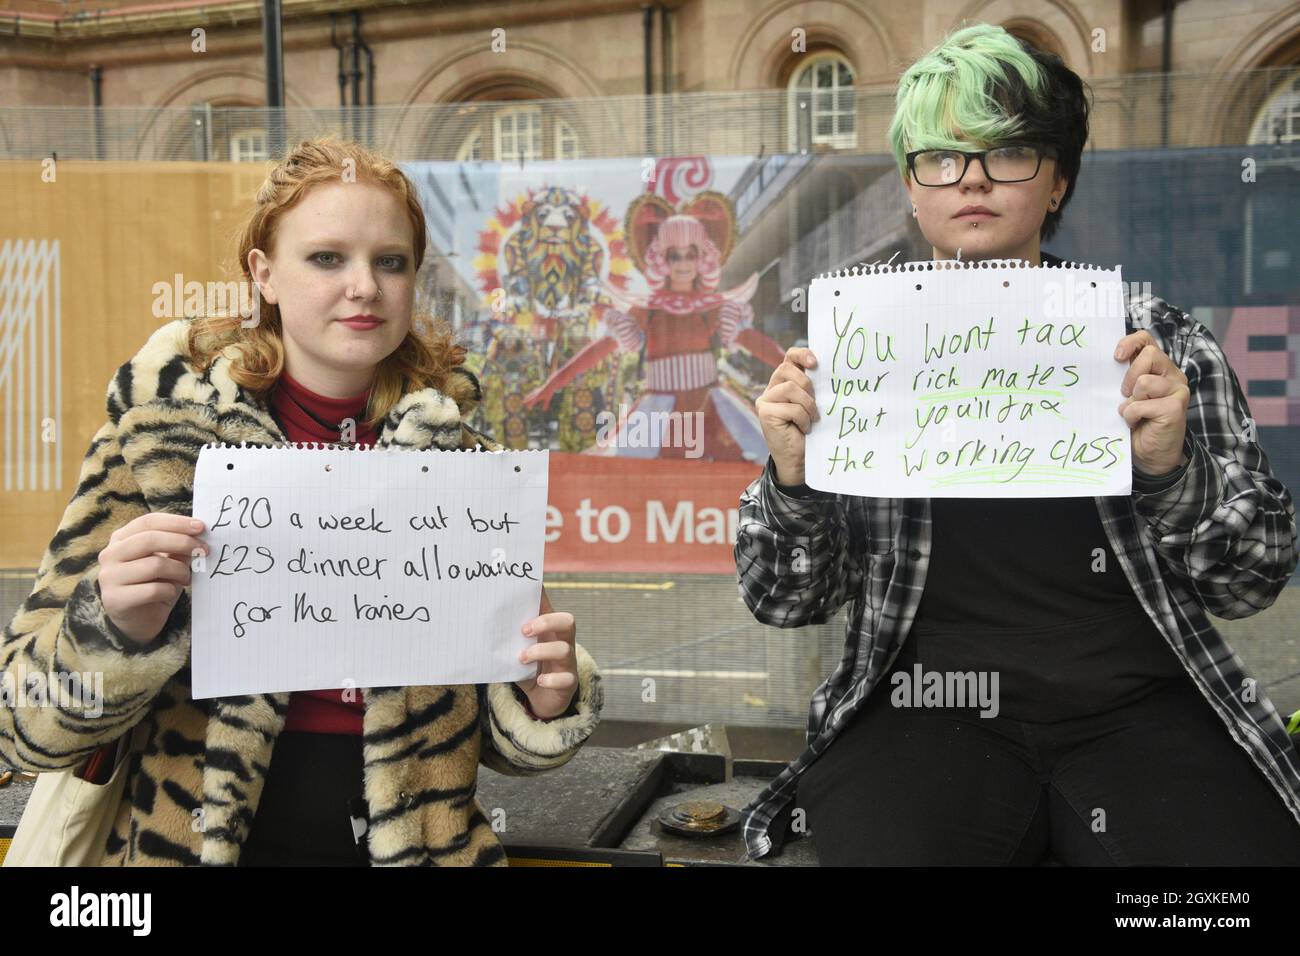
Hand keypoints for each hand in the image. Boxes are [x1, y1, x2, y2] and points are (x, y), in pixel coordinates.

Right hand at [98, 513, 208, 644]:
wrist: (138, 621)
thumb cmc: (154, 585)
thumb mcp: (167, 562)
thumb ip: (177, 548)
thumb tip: (198, 535)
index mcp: (121, 539)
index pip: (148, 522)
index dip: (177, 523)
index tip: (201, 527)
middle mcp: (110, 555)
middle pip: (150, 539)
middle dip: (183, 542)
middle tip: (204, 550)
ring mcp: (109, 577)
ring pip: (154, 565)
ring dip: (179, 571)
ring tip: (187, 577)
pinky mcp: (115, 599)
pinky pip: (153, 589)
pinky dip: (170, 590)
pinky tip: (172, 592)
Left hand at [514, 586, 576, 718]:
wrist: (542, 698)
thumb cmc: (529, 668)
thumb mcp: (518, 649)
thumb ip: (509, 637)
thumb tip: (485, 620)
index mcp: (550, 630)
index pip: (550, 607)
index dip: (541, 596)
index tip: (525, 589)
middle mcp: (562, 642)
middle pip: (567, 621)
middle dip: (546, 622)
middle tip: (524, 630)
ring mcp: (568, 662)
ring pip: (564, 649)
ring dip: (540, 652)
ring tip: (521, 658)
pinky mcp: (568, 682)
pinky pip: (566, 678)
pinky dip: (551, 679)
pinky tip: (539, 680)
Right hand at [756, 347, 820, 485]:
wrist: (800, 459)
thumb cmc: (810, 431)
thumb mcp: (814, 404)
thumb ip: (814, 387)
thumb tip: (829, 371)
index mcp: (785, 382)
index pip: (790, 357)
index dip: (802, 354)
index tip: (816, 363)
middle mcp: (772, 388)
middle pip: (786, 369)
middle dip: (806, 384)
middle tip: (815, 402)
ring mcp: (765, 401)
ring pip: (790, 388)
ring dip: (807, 405)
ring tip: (812, 419)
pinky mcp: (764, 413)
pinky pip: (790, 408)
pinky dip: (803, 419)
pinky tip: (804, 429)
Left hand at [1115, 331, 1189, 475]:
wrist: (1151, 454)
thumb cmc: (1136, 422)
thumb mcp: (1126, 395)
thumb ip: (1123, 378)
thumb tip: (1100, 365)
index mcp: (1158, 368)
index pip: (1146, 340)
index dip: (1130, 342)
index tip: (1116, 357)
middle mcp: (1172, 375)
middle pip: (1149, 355)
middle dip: (1130, 375)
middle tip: (1124, 394)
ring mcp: (1177, 390)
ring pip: (1145, 381)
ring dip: (1131, 400)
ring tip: (1134, 413)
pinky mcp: (1176, 407)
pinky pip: (1142, 404)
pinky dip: (1132, 415)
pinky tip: (1136, 423)